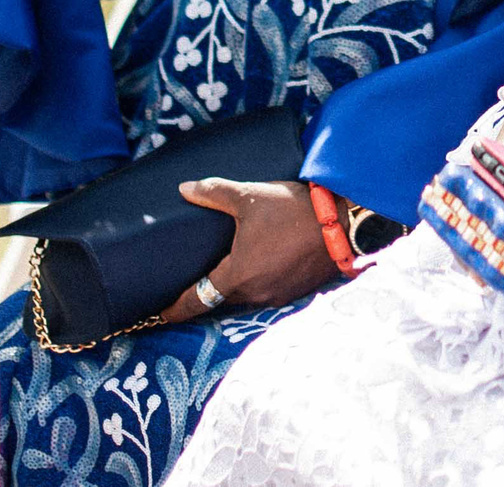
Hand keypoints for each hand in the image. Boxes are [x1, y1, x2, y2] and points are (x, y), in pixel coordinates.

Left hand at [152, 178, 336, 324]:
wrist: (343, 222)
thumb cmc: (293, 209)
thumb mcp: (250, 197)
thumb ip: (215, 193)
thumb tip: (184, 189)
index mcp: (238, 275)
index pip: (197, 301)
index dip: (176, 309)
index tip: (159, 314)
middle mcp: (256, 293)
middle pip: (221, 300)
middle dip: (206, 293)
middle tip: (193, 280)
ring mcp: (278, 295)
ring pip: (246, 297)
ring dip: (236, 287)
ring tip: (229, 270)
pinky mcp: (297, 291)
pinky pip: (268, 292)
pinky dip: (259, 283)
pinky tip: (261, 266)